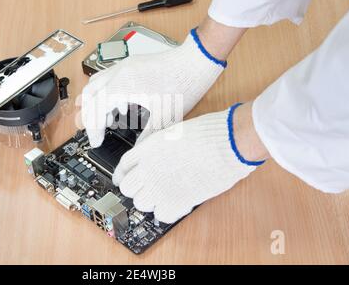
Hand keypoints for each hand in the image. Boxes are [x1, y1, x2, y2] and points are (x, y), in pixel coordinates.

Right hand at [81, 28, 226, 147]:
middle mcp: (119, 73)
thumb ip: (146, 136)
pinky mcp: (131, 64)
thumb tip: (137, 151)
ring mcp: (124, 66)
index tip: (96, 142)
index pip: (95, 110)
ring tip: (108, 121)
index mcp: (123, 86)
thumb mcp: (163, 117)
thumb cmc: (183, 84)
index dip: (93, 129)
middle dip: (89, 116)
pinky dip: (107, 93)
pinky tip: (122, 106)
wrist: (195, 61)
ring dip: (96, 103)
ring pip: (96, 84)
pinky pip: (108, 78)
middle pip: (89, 95)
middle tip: (96, 133)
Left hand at [113, 103, 267, 223]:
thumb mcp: (173, 134)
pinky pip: (162, 215)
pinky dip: (167, 212)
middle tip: (148, 189)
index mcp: (147, 148)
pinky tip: (176, 204)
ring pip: (142, 204)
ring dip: (151, 201)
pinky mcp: (176, 201)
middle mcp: (148, 168)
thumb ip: (157, 149)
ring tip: (165, 195)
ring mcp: (160, 186)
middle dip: (136, 189)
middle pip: (128, 188)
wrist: (227, 143)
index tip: (122, 180)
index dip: (121, 175)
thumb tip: (152, 161)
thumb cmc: (207, 133)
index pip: (123, 167)